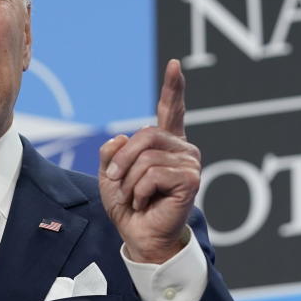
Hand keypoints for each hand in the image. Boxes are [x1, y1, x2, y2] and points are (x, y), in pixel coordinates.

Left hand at [99, 59, 200, 263]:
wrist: (139, 236)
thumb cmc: (129, 206)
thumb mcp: (110, 174)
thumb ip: (112, 152)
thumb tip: (122, 138)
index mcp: (164, 144)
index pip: (171, 110)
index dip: (173, 88)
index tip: (174, 65)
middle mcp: (181, 149)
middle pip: (145, 135)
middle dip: (122, 161)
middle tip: (116, 183)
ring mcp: (189, 163)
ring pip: (146, 157)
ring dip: (129, 182)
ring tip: (134, 198)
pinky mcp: (190, 179)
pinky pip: (153, 174)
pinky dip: (140, 191)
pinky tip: (145, 203)